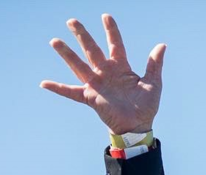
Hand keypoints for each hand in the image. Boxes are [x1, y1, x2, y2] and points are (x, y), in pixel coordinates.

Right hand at [40, 15, 164, 134]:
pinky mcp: (90, 97)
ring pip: (79, 65)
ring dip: (67, 54)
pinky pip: (71, 92)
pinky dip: (58, 88)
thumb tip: (162, 45)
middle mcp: (106, 72)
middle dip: (82, 35)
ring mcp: (97, 84)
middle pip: (92, 49)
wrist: (138, 126)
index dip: (111, 30)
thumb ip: (154, 64)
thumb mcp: (154, 83)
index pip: (115, 44)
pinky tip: (44, 83)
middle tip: (71, 20)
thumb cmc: (146, 106)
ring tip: (55, 41)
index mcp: (121, 67)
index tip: (105, 16)